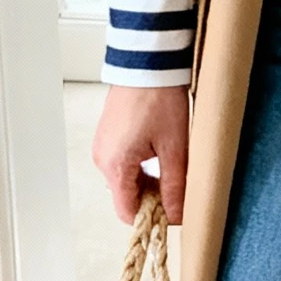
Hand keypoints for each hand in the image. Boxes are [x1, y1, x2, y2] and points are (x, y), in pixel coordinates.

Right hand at [93, 84, 189, 225]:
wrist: (147, 63)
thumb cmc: (160, 100)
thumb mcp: (175, 149)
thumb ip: (174, 187)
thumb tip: (176, 216)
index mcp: (115, 165)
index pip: (128, 213)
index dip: (151, 218)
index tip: (173, 210)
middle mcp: (102, 158)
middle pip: (126, 197)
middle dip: (152, 197)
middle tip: (178, 183)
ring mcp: (102, 146)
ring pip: (125, 180)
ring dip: (147, 180)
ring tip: (171, 162)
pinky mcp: (107, 136)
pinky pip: (122, 163)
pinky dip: (140, 166)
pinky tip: (159, 151)